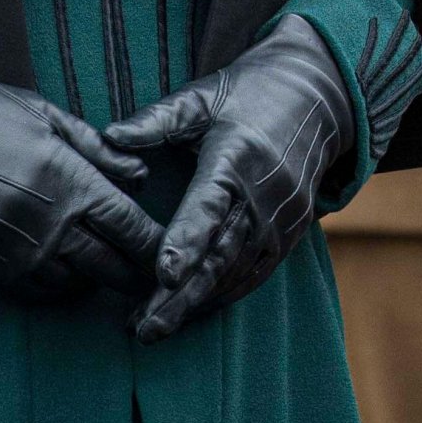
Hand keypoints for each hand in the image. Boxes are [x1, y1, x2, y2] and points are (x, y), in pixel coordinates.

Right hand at [0, 44, 161, 300]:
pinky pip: (41, 292)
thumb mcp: (44, 114)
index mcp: (67, 178)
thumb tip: (140, 175)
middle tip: (152, 269)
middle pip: (113, 267)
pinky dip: (62, 286)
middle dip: (136, 270)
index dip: (158, 245)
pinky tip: (68, 269)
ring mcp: (17, 249)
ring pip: (78, 285)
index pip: (131, 227)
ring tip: (109, 265)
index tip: (173, 250)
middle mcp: (48, 223)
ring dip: (98, 277)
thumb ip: (97, 148)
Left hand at [105, 15, 353, 342]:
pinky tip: (191, 313)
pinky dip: (222, 295)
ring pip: (235, 272)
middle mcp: (263, 196)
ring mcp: (280, 219)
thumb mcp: (200, 97)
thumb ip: (155, 121)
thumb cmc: (245, 94)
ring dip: (196, 304)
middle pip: (219, 254)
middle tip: (144, 328)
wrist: (313, 100)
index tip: (164, 274)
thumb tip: (109, 136)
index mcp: (237, 157)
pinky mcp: (288, 234)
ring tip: (153, 328)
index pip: (209, 205)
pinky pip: (254, 273)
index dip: (187, 240)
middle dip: (181, 295)